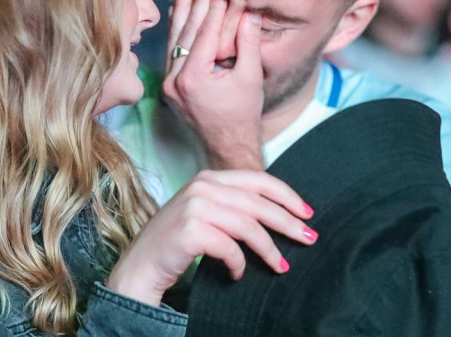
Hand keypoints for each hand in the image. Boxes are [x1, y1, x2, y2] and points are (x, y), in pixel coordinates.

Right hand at [106, 170, 316, 305]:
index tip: (307, 213)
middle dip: (288, 222)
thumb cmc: (178, 242)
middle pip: (258, 203)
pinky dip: (239, 264)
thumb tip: (279, 213)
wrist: (140, 266)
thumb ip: (234, 205)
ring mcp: (195, 206)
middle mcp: (202, 186)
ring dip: (269, 249)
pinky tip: (238, 274)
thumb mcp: (206, 213)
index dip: (286, 196)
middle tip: (309, 239)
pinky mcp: (190, 230)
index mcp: (209, 177)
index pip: (258, 180)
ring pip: (249, 226)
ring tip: (281, 266)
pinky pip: (230, 248)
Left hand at [164, 0, 264, 169]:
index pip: (203, 35)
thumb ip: (248, 43)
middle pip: (185, 33)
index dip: (213, 11)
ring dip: (183, 11)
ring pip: (174, 40)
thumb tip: (250, 12)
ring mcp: (168, 83)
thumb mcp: (250, 77)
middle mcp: (174, 81)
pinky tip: (179, 9)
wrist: (227, 145)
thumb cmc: (243, 114)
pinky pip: (172, 51)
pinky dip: (178, 30)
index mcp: (192, 79)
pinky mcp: (169, 84)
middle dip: (195, 4)